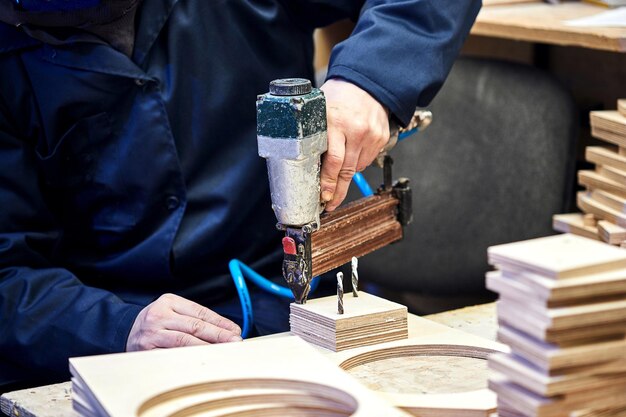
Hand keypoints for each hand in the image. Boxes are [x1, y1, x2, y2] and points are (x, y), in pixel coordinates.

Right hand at [126, 293, 241, 350]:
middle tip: (234, 341)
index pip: (200, 312)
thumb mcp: (173, 311)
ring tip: (222, 352)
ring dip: (207, 348)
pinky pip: (171, 356)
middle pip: (194, 326)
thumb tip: (227, 330)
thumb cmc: (156, 322)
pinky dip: (188, 359)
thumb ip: (196, 318)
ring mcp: (151, 334)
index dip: (220, 322)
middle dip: (218, 335)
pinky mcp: (146, 351)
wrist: (125, 331)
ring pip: (184, 341)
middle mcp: (158, 316)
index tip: (235, 331)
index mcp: (168, 301)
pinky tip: (201, 361)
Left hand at [320, 79, 389, 210]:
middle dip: (337, 191)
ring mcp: (371, 135)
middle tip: (330, 204)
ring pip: (357, 168)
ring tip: (337, 180)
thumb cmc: (338, 97)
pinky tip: (351, 156)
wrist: (366, 83)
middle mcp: (356, 130)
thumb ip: (314, 134)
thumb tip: (302, 164)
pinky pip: (367, 160)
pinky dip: (357, 163)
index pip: (332, 161)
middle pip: (346, 170)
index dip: (328, 183)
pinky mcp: (381, 138)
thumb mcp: (319, 110)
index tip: (324, 197)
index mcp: (335, 123)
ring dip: (346, 176)